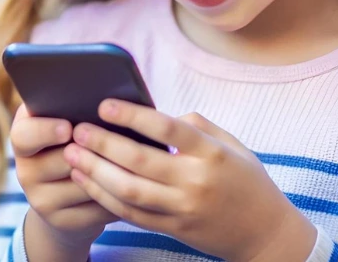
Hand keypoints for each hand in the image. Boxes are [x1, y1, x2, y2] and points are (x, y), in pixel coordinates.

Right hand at [10, 103, 120, 250]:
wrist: (66, 194)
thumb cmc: (75, 141)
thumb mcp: (67, 120)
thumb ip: (75, 109)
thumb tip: (104, 101)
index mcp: (24, 138)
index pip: (24, 135)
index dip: (45, 131)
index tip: (67, 128)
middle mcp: (25, 171)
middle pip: (62, 161)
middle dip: (91, 151)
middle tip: (115, 140)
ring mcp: (40, 200)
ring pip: (84, 184)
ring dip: (111, 171)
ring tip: (132, 160)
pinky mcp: (61, 221)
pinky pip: (96, 205)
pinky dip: (117, 193)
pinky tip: (130, 183)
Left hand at [63, 99, 317, 261]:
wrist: (265, 233)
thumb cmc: (247, 181)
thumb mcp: (232, 146)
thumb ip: (197, 127)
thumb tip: (157, 116)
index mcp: (212, 153)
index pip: (166, 128)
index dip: (132, 116)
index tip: (104, 104)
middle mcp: (196, 181)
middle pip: (139, 160)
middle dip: (102, 143)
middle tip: (77, 130)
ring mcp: (183, 208)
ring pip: (129, 190)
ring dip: (95, 172)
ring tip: (73, 155)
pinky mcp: (174, 228)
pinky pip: (132, 214)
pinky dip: (106, 198)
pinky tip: (88, 182)